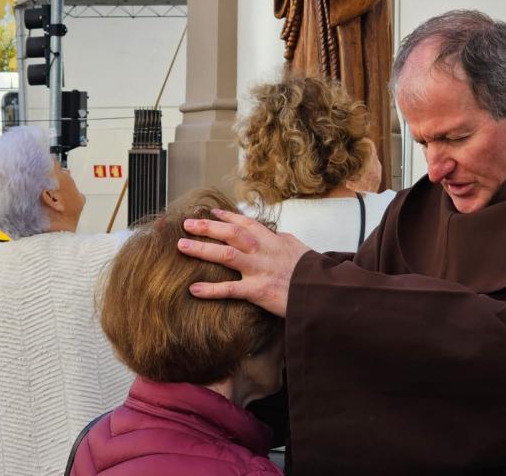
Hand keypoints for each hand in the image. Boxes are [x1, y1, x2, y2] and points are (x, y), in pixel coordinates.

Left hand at [177, 209, 311, 316]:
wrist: (324, 291)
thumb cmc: (312, 271)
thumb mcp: (298, 248)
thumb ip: (282, 240)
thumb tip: (276, 234)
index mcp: (272, 239)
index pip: (245, 222)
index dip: (226, 217)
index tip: (211, 213)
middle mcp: (262, 250)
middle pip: (229, 233)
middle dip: (206, 227)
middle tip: (186, 224)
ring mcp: (258, 269)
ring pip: (225, 255)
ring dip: (201, 249)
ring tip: (181, 246)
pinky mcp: (258, 291)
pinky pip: (229, 289)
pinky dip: (210, 289)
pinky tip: (193, 289)